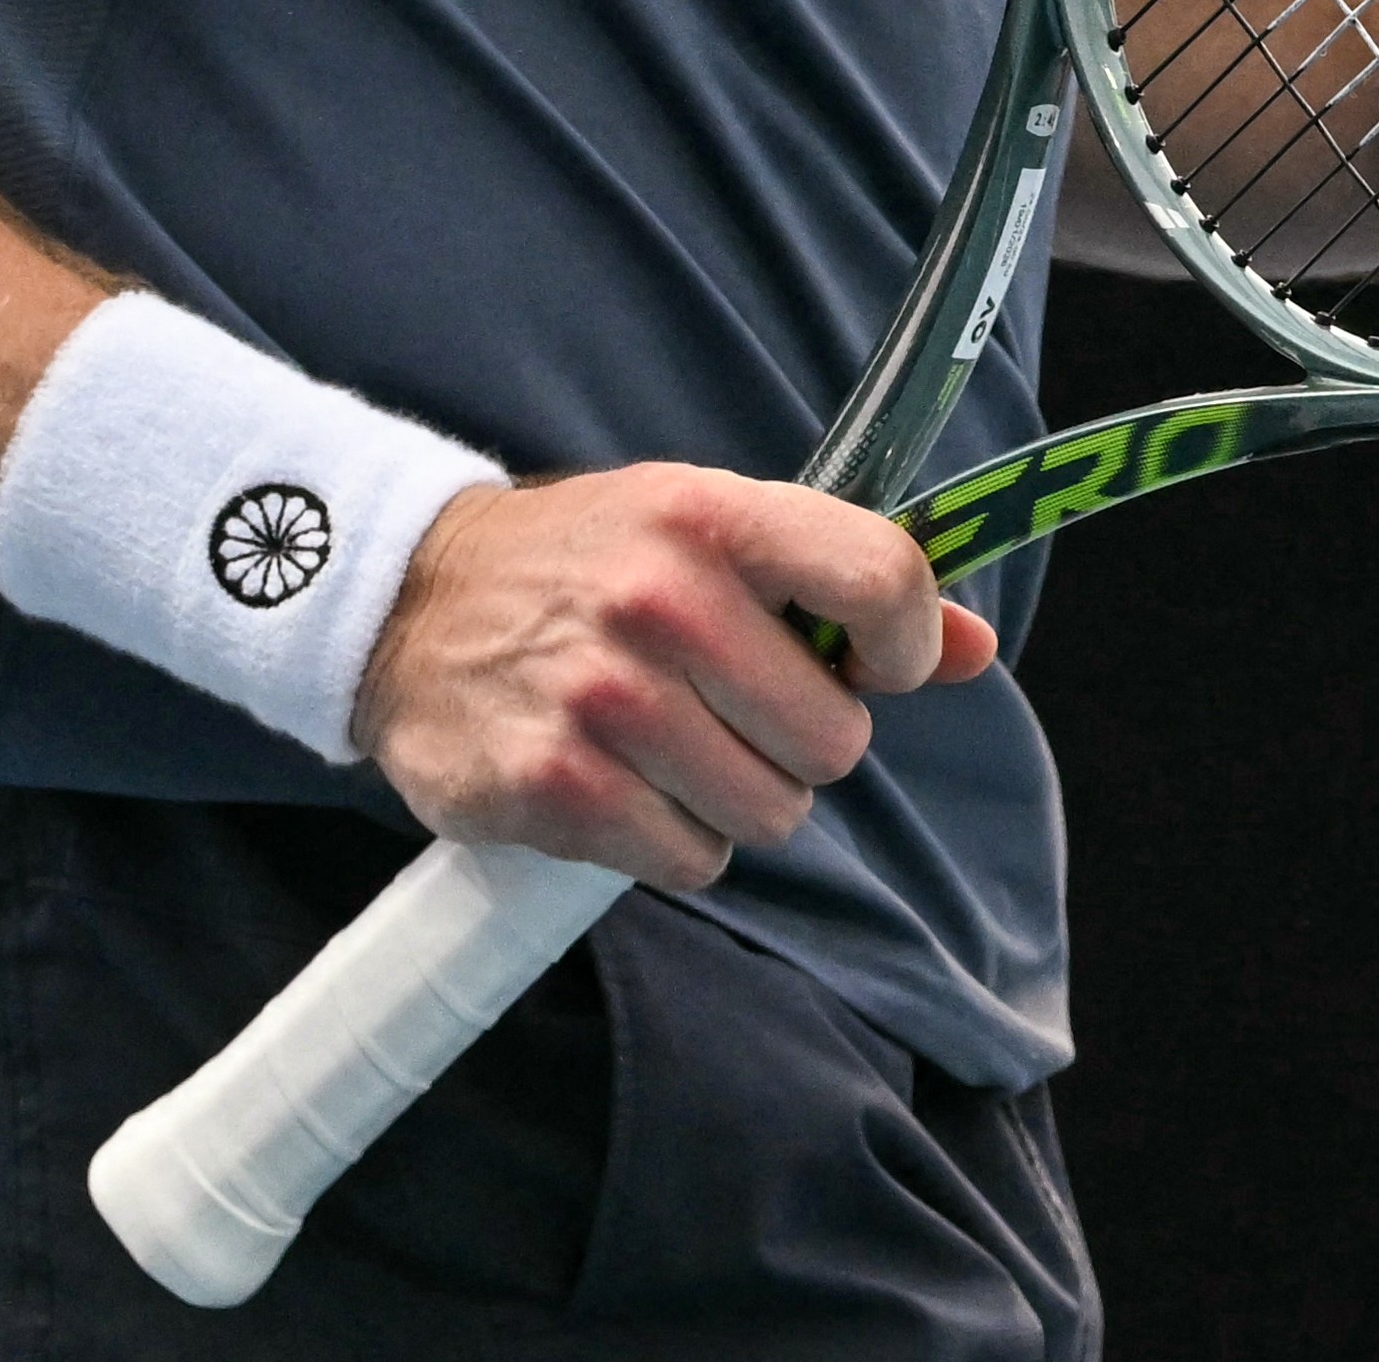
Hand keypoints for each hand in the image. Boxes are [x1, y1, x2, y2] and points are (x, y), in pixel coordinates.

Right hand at [349, 465, 1000, 887]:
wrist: (403, 603)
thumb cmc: (584, 563)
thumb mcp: (706, 532)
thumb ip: (840, 583)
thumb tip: (975, 650)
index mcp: (709, 517)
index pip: (881, 578)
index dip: (904, 642)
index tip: (872, 664)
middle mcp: (659, 600)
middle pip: (834, 739)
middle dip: (801, 745)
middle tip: (734, 712)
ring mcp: (602, 698)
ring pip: (770, 816)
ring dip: (735, 802)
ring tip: (671, 749)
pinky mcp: (553, 787)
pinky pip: (691, 862)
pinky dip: (671, 843)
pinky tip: (623, 786)